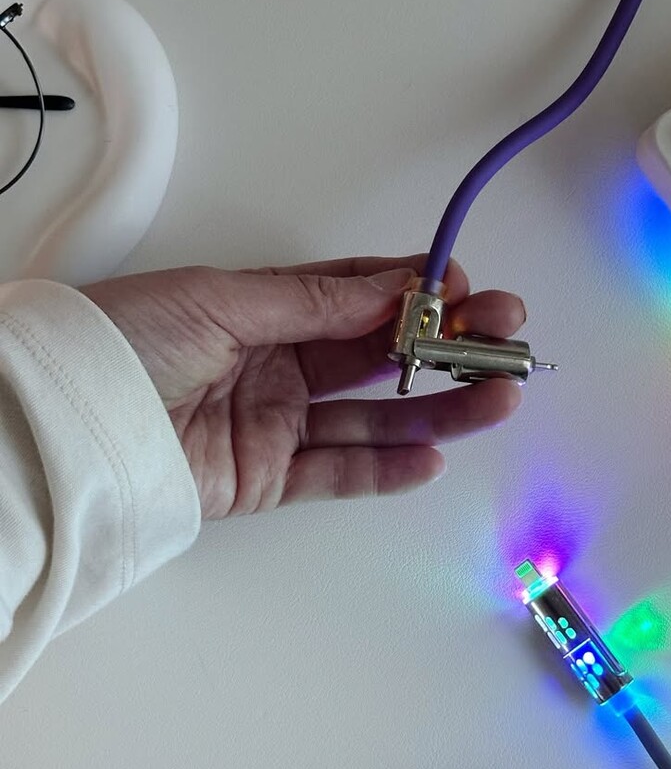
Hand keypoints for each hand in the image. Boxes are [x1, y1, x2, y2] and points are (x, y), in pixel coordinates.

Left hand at [82, 257, 524, 517]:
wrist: (66, 421)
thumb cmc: (124, 341)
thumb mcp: (220, 301)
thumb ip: (313, 303)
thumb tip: (396, 287)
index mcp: (263, 310)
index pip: (357, 298)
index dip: (415, 293)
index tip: (466, 289)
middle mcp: (278, 366)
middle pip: (380, 357)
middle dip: (448, 347)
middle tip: (506, 339)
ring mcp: (276, 425)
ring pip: (374, 418)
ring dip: (439, 409)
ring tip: (497, 397)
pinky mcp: (266, 480)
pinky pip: (338, 473)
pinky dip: (386, 469)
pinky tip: (433, 455)